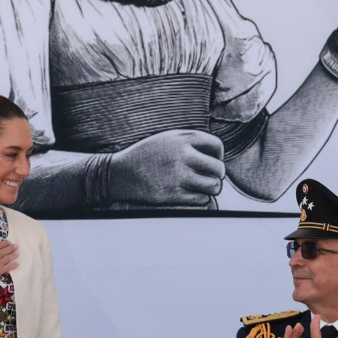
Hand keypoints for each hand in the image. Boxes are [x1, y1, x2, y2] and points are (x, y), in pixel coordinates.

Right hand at [0, 238, 19, 287]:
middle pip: (6, 251)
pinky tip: (17, 264)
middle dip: (11, 248)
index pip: (0, 245)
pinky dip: (13, 265)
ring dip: (13, 255)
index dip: (5, 243)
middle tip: (16, 246)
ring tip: (18, 253)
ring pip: (8, 258)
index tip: (9, 242)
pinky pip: (8, 268)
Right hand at [105, 129, 224, 206]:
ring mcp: (177, 176)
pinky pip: (201, 199)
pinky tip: (190, 194)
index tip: (213, 161)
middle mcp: (182, 155)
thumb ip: (190, 141)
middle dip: (217, 174)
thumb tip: (217, 155)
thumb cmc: (145, 155)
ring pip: (213, 186)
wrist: (118, 173)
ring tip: (202, 186)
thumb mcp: (166, 138)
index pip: (216, 146)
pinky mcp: (172, 194)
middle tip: (210, 177)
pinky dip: (200, 198)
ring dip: (210, 188)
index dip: (219, 155)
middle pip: (218, 168)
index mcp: (182, 138)